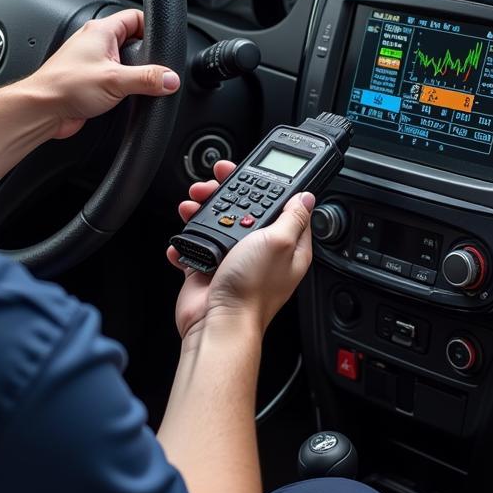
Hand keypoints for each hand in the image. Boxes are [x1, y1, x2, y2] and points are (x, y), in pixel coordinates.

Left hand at [28, 9, 179, 139]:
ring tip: (142, 84)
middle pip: (132, 40)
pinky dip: (123, 86)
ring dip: (134, 73)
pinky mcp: (90, 81)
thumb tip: (170, 78)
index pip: (135, 17)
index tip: (165, 44)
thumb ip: (147, 79)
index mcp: (100, 31)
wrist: (42, 110)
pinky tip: (127, 96)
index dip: (152, 28)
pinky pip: (114, 78)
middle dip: (146, 55)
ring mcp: (92, 62)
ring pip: (123, 61)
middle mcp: (95, 43)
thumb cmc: (65, 87)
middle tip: (157, 68)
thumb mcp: (115, 80)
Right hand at [166, 160, 314, 339]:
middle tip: (213, 181)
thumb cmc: (251, 289)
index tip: (251, 170)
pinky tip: (185, 235)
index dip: (269, 186)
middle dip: (226, 192)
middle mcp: (262, 253)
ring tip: (192, 204)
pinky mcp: (209, 270)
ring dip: (202, 210)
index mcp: (288, 247)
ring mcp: (234, 261)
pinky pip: (196, 247)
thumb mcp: (280, 241)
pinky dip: (187, 239)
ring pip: (217, 224)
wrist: (218, 323)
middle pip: (245, 210)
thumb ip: (292, 216)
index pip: (285, 207)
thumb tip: (306, 196)